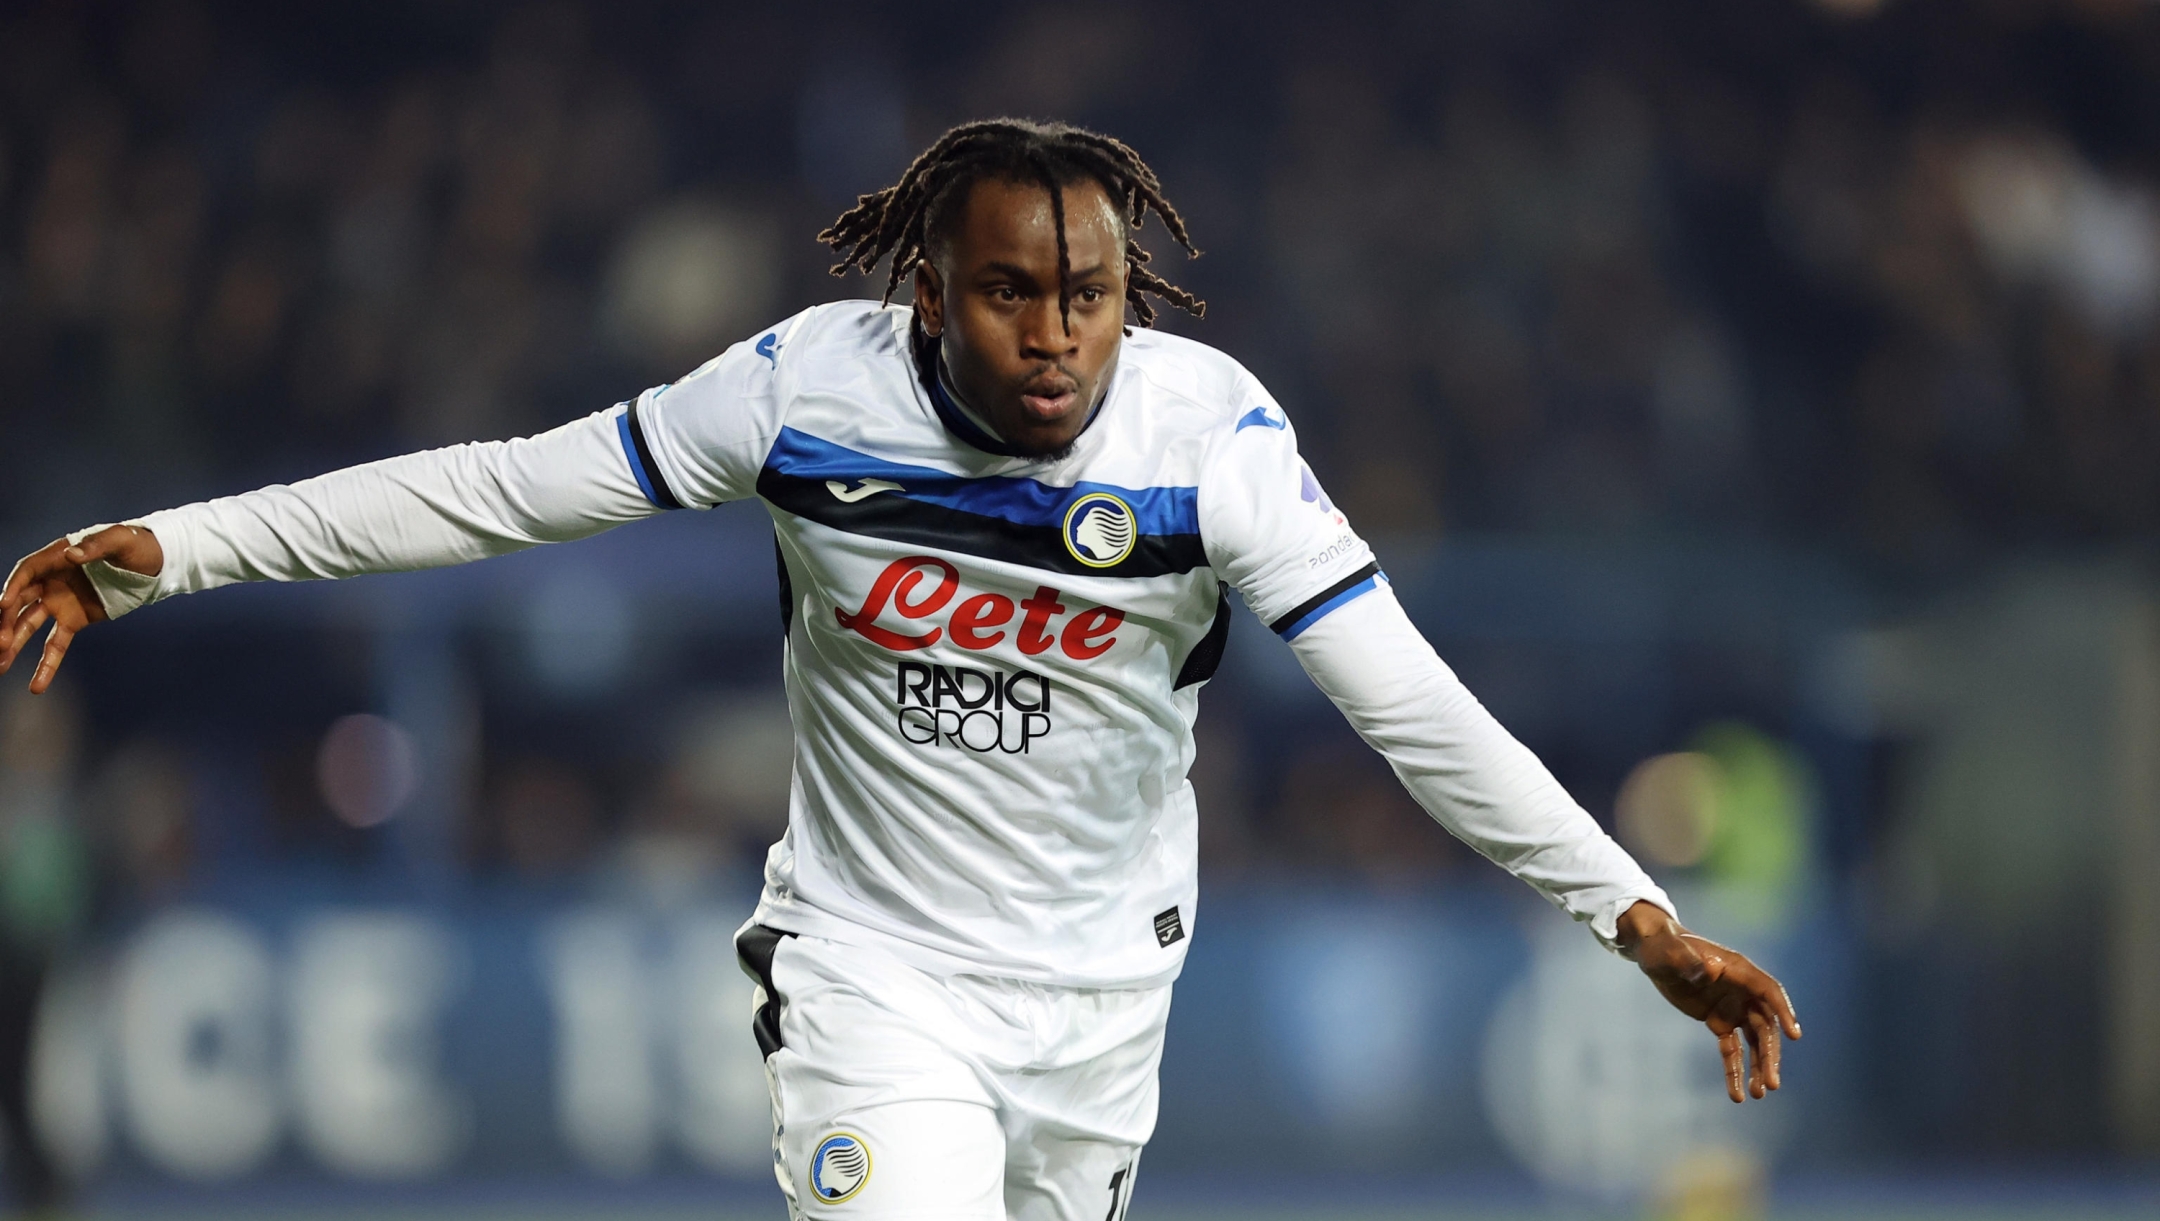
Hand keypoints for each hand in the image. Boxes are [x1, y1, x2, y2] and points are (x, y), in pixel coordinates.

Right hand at [0, 525, 162, 693]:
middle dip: (5, 622)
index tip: (3, 605)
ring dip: (13, 644)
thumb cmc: (134, 545)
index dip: (13, 588)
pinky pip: (56, 644)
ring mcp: (58, 603)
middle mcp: (49, 581)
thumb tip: (71, 555)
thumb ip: (96, 546)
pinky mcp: (73, 621)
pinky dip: (47, 664)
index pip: (26, 573)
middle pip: (19, 602)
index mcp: (55, 558)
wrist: (152, 563)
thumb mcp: (119, 540)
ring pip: (28, 625)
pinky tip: (36, 686)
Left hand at [1615, 899, 1801, 1103]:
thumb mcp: (1670, 952)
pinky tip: (1737, 1096)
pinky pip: (1732, 1050)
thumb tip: (1707, 971)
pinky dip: (1735, 1071)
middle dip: (1770, 1055)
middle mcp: (1743, 991)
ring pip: (1754, 1042)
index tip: (1794, 1035)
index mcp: (1738, 970)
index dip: (1784, 1011)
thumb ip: (1688, 961)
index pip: (1769, 991)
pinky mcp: (1719, 1022)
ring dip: (1758, 1067)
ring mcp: (1733, 1008)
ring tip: (1759, 1094)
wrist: (1654, 951)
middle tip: (1772, 1084)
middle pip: (1765, 1026)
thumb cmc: (1663, 946)